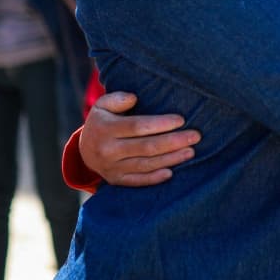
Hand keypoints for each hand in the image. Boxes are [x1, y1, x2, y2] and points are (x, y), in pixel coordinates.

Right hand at [81, 91, 200, 186]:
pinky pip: (138, 181)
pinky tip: (171, 172)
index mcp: (105, 129)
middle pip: (146, 147)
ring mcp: (112, 168)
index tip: (182, 120)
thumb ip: (116, 98)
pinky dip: (154, 178)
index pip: (137, 126)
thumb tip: (133, 98)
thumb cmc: (102, 121)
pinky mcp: (116, 180)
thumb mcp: (102, 105)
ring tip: (191, 151)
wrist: (84, 150)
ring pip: (145, 165)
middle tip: (195, 136)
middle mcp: (108, 150)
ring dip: (171, 159)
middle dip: (173, 142)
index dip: (160, 124)